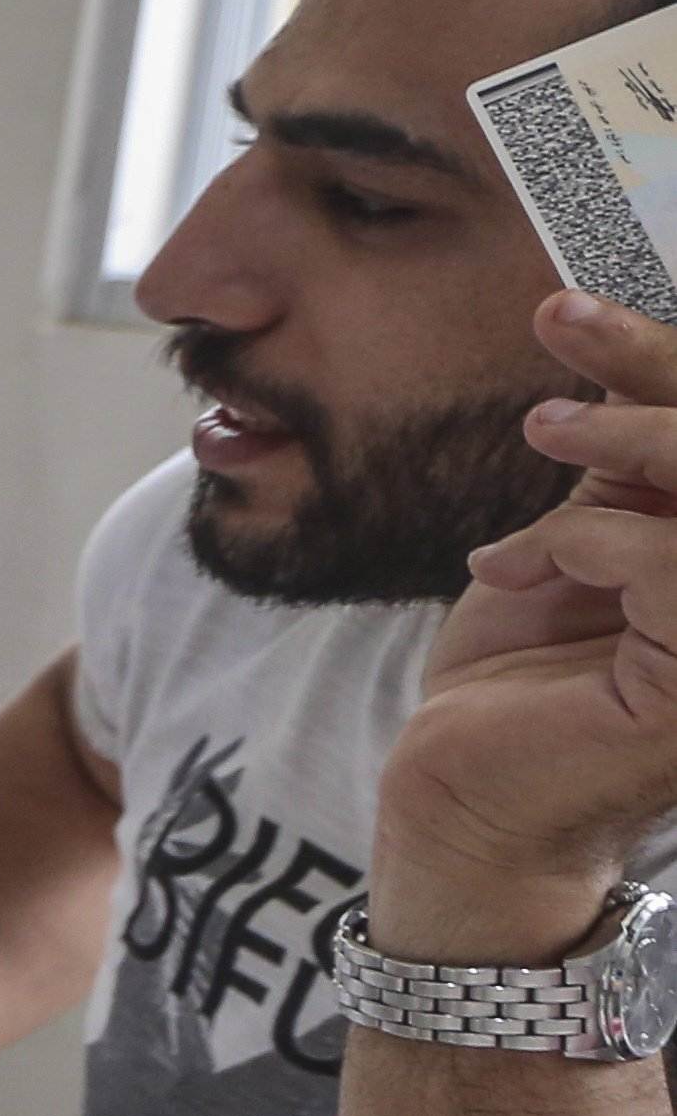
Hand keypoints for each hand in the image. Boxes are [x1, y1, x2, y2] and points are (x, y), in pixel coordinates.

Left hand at [374, 288, 676, 957]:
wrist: (460, 805)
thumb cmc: (517, 682)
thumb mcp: (577, 548)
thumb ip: (626, 481)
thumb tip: (615, 374)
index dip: (667, 361)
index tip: (574, 310)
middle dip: (656, 367)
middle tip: (558, 325)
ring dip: (626, 440)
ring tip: (541, 432)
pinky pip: (671, 567)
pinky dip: (589, 541)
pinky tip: (517, 564)